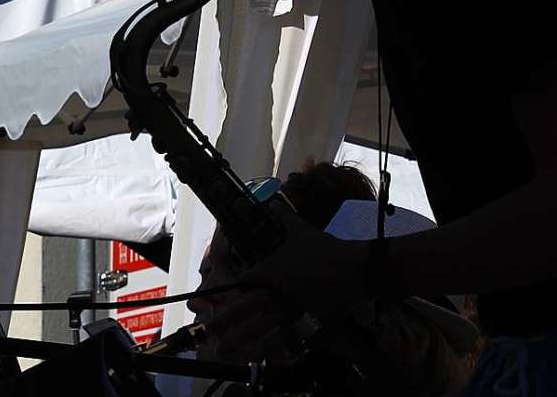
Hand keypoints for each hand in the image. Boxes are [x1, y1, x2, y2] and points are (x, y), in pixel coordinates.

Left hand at [201, 197, 364, 358]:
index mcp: (269, 271)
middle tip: (203, 332)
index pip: (240, 283)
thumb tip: (272, 199)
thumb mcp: (299, 228)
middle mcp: (275, 293)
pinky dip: (267, 350)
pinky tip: (256, 357)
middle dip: (220, 322)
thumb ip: (282, 215)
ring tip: (222, 351)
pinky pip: (282, 341)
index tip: (208, 300)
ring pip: (258, 330)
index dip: (223, 292)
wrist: (353, 268)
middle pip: (242, 311)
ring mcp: (289, 310)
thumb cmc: (324, 248)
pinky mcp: (305, 324)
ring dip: (238, 341)